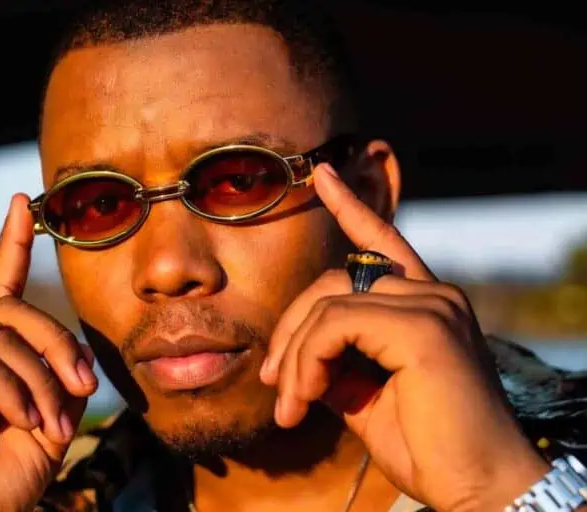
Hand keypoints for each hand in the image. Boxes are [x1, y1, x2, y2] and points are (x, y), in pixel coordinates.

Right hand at [0, 194, 97, 511]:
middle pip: (10, 309)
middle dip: (57, 342)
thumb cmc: (5, 482)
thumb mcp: (50, 420)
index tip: (24, 204)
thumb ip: (58, 376)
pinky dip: (12, 390)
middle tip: (83, 387)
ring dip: (41, 377)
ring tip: (55, 424)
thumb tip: (72, 351)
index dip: (12, 245)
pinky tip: (25, 421)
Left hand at [259, 165, 549, 511]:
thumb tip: (296, 351)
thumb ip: (335, 359)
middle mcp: (433, 294)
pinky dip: (307, 360)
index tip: (324, 174)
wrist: (478, 488)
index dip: (352, 207)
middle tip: (276, 386)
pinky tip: (307, 400)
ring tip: (291, 407)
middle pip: (334, 280)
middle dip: (291, 330)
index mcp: (425, 304)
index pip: (383, 242)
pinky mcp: (423, 327)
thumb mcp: (364, 393)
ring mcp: (431, 305)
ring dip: (296, 357)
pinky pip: (335, 324)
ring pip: (328, 303)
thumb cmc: (427, 446)